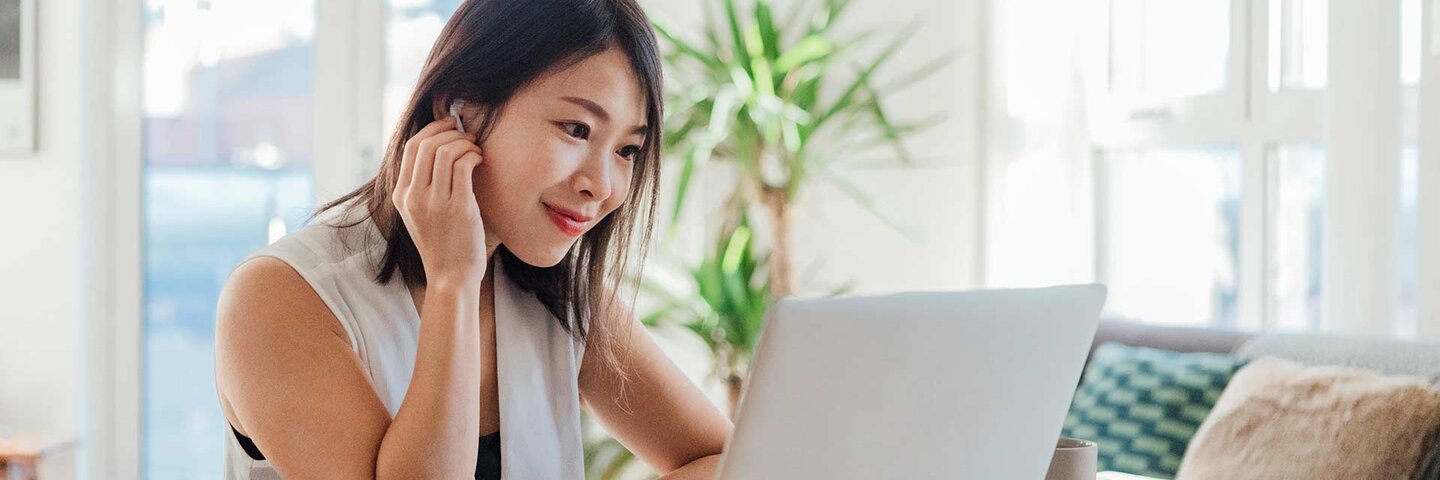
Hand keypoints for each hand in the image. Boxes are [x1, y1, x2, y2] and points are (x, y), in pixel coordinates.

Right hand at [392, 116, 487, 285]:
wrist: (451, 277)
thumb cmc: (442, 244)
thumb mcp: (419, 214)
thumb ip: (421, 186)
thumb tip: (435, 150)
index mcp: (402, 196)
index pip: (410, 147)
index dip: (432, 129)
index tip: (449, 125)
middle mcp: (414, 197)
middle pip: (427, 144)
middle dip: (450, 132)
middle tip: (467, 136)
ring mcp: (435, 203)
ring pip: (446, 151)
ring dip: (465, 143)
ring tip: (475, 150)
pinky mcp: (459, 208)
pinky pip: (464, 166)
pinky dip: (474, 155)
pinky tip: (480, 160)